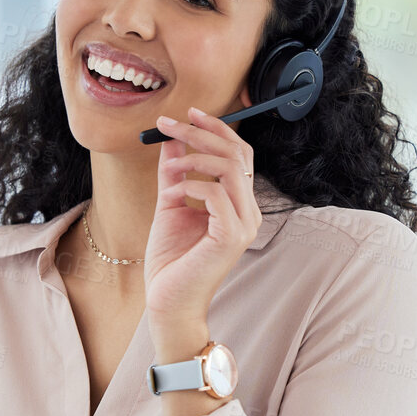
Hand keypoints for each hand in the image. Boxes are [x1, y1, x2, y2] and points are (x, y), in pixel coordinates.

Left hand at [141, 106, 262, 325]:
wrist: (168, 303)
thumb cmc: (171, 261)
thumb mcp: (170, 205)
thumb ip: (175, 172)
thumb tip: (173, 138)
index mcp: (239, 204)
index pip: (239, 154)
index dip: (216, 129)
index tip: (187, 113)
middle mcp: (248, 212)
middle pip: (237, 154)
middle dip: (201, 133)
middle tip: (168, 125)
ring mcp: (244, 225)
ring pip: (230, 168)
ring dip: (193, 158)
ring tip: (168, 169)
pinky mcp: (232, 237)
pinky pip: (217, 194)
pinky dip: (191, 185)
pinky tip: (172, 194)